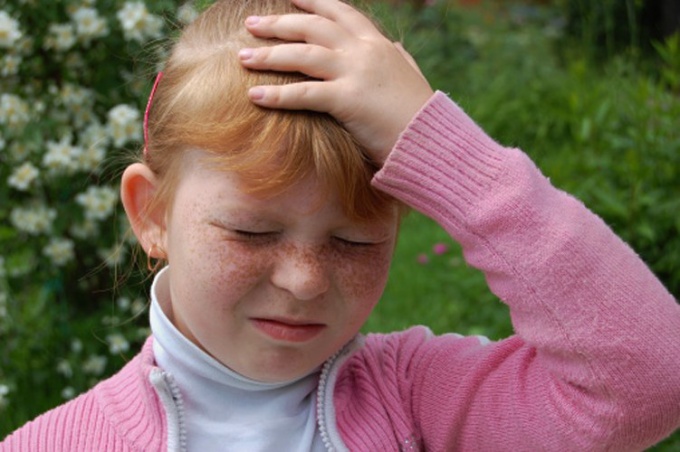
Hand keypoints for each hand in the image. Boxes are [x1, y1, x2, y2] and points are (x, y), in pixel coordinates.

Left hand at [239, 0, 433, 164]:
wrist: (432, 140)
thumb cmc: (419, 114)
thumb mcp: (409, 76)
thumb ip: (398, 57)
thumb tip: (395, 45)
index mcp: (377, 44)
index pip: (340, 12)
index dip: (312, 1)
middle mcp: (364, 50)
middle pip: (312, 27)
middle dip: (278, 23)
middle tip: (250, 24)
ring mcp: (356, 72)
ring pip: (303, 54)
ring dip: (268, 55)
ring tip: (241, 58)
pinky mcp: (349, 100)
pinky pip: (304, 93)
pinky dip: (276, 95)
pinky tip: (254, 96)